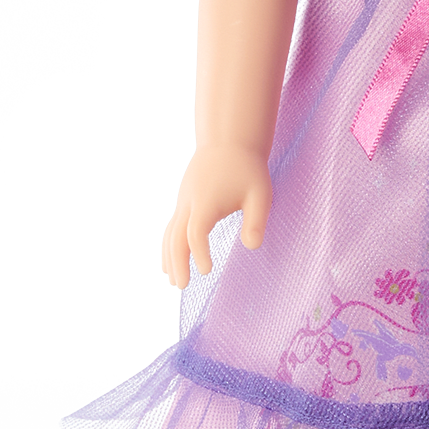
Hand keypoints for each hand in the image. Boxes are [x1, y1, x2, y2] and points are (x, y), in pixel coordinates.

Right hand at [161, 143, 272, 288]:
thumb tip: (252, 246)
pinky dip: (168, 245)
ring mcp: (183, 201)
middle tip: (181, 286)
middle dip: (177, 262)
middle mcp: (188, 202)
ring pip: (169, 232)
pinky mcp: (184, 200)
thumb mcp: (260, 193)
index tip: (207, 271)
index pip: (195, 233)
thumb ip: (256, 220)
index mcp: (205, 202)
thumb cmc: (247, 169)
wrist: (229, 141)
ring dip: (169, 256)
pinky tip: (169, 261)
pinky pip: (171, 226)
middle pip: (175, 237)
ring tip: (172, 281)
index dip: (198, 253)